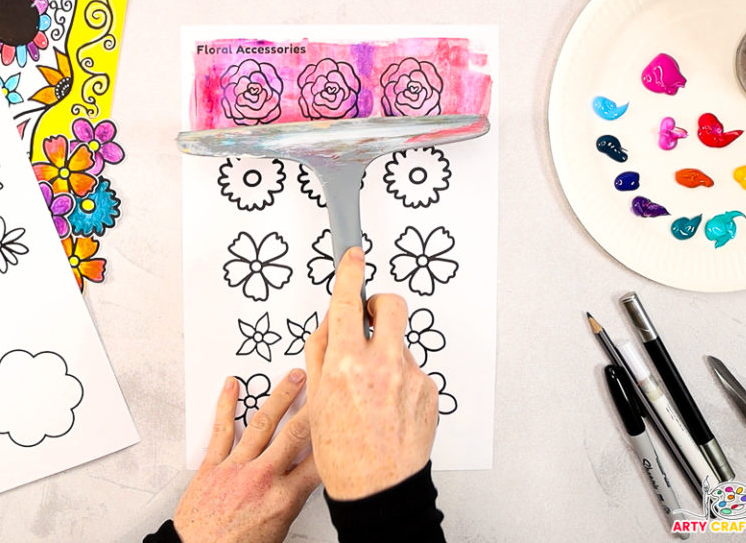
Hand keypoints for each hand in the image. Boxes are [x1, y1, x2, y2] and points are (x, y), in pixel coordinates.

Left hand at [173, 369, 319, 542]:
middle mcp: (262, 478)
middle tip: (326, 382)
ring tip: (293, 376)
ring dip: (281, 396)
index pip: (318, 460)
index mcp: (283, 499)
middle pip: (296, 434)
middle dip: (313, 405)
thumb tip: (302, 481)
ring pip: (263, 424)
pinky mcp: (211, 466)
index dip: (332, 436)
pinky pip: (222, 430)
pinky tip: (232, 386)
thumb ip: (291, 500)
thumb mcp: (278, 530)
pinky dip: (226, 405)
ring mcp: (236, 468)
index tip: (342, 418)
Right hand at [304, 247, 438, 500]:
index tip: (353, 256)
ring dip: (385, 355)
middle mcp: (382, 365)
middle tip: (368, 318)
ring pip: (398, 344)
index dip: (350, 273)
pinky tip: (389, 408)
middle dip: (379, 303)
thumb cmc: (343, 454)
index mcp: (346, 365)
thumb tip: (331, 325)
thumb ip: (321, 355)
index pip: (346, 304)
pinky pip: (411, 371)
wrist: (379, 489)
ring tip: (373, 393)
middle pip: (390, 306)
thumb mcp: (316, 400)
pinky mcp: (429, 390)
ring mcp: (410, 376)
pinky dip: (399, 381)